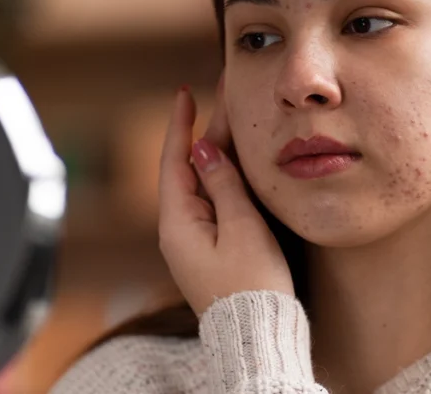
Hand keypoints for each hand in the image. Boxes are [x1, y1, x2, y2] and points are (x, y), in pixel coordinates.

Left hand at [157, 81, 293, 316]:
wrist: (256, 338)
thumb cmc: (251, 288)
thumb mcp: (242, 229)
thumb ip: (223, 185)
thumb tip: (204, 150)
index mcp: (178, 223)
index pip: (174, 161)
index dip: (180, 125)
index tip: (185, 93)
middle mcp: (179, 230)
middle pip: (190, 169)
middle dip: (206, 132)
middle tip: (225, 98)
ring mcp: (195, 241)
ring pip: (204, 184)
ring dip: (219, 154)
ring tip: (236, 121)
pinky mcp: (212, 250)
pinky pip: (214, 203)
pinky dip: (226, 179)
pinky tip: (241, 165)